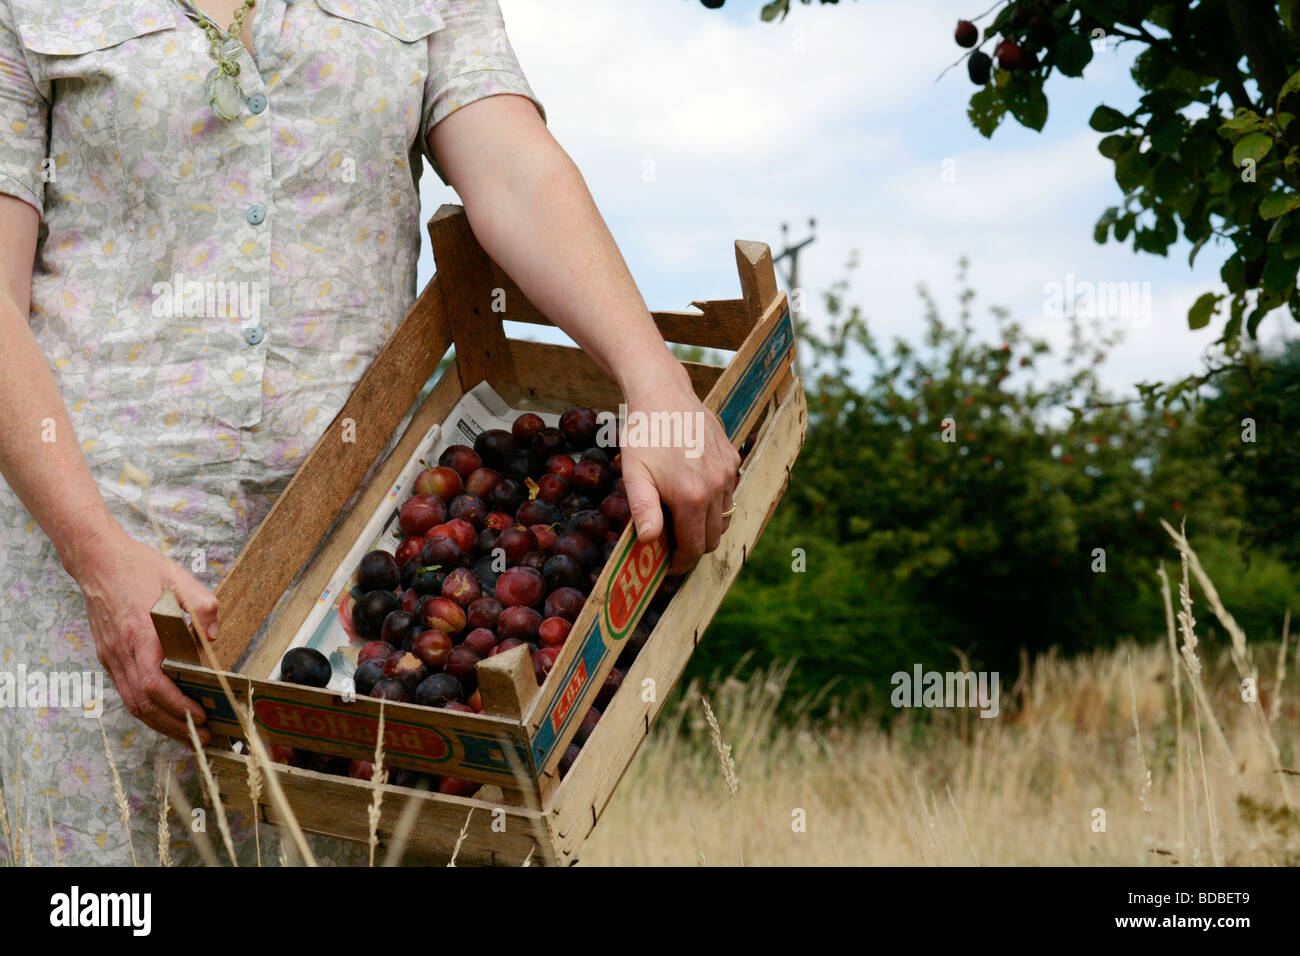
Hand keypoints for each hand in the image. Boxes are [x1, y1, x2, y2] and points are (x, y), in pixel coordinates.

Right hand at [65, 522, 218, 744]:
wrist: (97, 559)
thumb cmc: (139, 567)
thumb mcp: (179, 578)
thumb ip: (203, 606)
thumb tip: (213, 637)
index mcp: (141, 635)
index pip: (156, 685)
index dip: (178, 707)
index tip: (201, 716)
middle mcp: (122, 651)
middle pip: (144, 704)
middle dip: (174, 726)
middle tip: (202, 736)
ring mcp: (111, 656)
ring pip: (132, 703)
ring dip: (160, 723)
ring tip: (187, 734)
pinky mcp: (107, 655)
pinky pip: (125, 691)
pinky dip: (145, 709)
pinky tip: (164, 714)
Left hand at [619, 363, 741, 574]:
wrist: (663, 393)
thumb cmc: (644, 435)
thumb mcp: (634, 473)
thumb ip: (643, 509)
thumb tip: (650, 541)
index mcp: (692, 497)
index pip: (694, 548)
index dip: (681, 562)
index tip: (669, 565)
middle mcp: (716, 488)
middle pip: (712, 538)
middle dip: (693, 546)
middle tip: (672, 542)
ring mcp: (728, 472)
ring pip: (724, 517)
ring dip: (705, 524)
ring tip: (681, 517)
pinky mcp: (733, 458)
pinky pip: (729, 493)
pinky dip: (714, 501)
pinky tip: (692, 489)